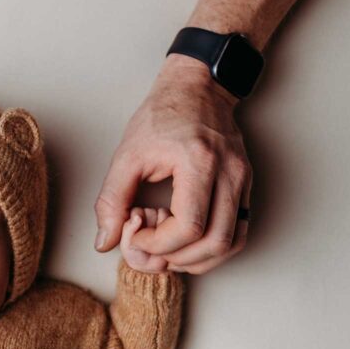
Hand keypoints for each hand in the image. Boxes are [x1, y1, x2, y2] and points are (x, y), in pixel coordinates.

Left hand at [93, 56, 250, 274]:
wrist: (197, 88)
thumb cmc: (163, 116)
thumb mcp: (127, 155)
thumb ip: (111, 201)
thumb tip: (105, 242)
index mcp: (199, 162)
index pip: (189, 227)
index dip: (158, 244)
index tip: (137, 235)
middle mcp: (229, 173)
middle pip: (214, 242)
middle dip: (177, 257)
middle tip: (152, 247)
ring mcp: (242, 180)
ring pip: (231, 243)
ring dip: (198, 260)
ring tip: (169, 249)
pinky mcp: (244, 186)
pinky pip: (239, 232)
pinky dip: (214, 249)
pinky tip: (189, 244)